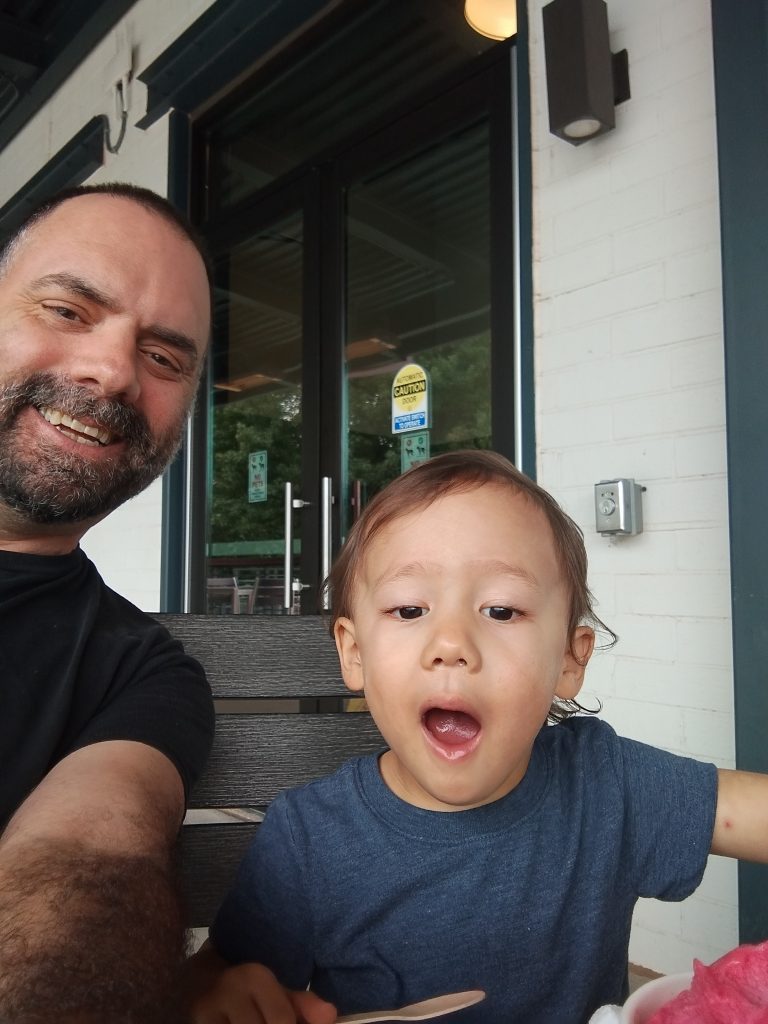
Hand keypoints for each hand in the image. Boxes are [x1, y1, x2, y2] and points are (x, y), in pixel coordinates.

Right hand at [189, 961, 336, 1023]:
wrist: (194, 982)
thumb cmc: (245, 992)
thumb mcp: (275, 992)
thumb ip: (303, 1005)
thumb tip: (331, 1016)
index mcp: (256, 977)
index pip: (282, 1019)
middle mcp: (229, 989)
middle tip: (271, 1023)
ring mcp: (205, 1010)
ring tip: (259, 1022)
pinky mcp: (194, 1023)